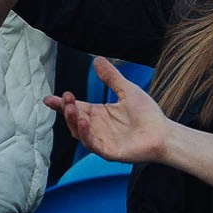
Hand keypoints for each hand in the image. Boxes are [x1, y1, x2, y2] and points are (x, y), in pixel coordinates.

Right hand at [45, 58, 174, 165]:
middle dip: (67, 109)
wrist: (163, 133)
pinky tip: (84, 122)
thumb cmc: (147, 114)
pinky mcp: (107, 151)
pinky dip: (86, 134)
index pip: (76, 107)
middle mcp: (97, 127)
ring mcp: (100, 140)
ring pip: (79, 132)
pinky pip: (92, 144)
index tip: (49, 98)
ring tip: (71, 108)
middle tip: (65, 98)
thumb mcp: (127, 91)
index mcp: (99, 114)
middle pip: (74, 119)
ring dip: (73, 120)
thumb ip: (111, 78)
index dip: (62, 103)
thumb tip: (97, 60)